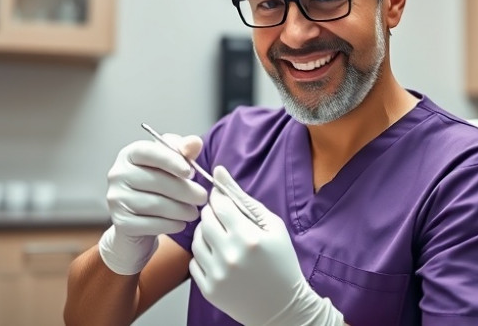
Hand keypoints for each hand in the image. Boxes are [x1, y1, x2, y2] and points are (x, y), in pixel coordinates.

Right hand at [98, 134, 207, 274]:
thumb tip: (195, 142)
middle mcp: (118, 174)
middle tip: (202, 197)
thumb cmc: (157, 187)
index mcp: (130, 154)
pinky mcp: (120, 222)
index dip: (170, 160)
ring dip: (181, 210)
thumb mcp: (170, 165)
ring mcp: (116, 198)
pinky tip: (181, 224)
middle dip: (184, 190)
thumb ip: (183, 152)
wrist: (138, 221)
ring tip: (194, 212)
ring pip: (155, 204)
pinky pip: (151, 224)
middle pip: (156, 180)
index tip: (190, 172)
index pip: (149, 151)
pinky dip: (170, 225)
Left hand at [189, 167, 343, 325]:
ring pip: (196, 240)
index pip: (218, 204)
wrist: (282, 307)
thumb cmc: (281, 263)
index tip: (225, 202)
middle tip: (227, 222)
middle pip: (205, 220)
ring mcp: (218, 275)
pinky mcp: (209, 290)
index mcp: (248, 237)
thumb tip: (219, 171)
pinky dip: (204, 256)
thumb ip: (243, 198)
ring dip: (206, 234)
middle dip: (213, 215)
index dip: (220, 199)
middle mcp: (230, 256)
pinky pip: (194, 262)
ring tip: (223, 239)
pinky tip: (221, 258)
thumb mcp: (272, 226)